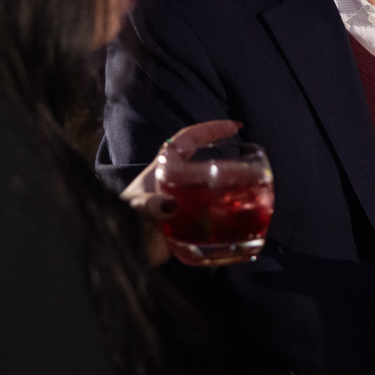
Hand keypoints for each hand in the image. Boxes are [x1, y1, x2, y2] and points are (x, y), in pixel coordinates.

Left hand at [120, 120, 242, 264]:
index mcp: (163, 168)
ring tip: (251, 197)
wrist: (122, 247)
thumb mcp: (134, 207)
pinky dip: (226, 219)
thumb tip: (170, 206)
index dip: (209, 129)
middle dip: (228, 164)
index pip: (188, 140)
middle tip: (250, 170)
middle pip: (206, 165)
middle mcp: (176, 182)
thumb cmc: (123, 220)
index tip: (234, 127)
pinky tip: (241, 225)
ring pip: (212, 190)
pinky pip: (211, 217)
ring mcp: (183, 202)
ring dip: (230, 191)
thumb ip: (148, 204)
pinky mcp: (187, 224)